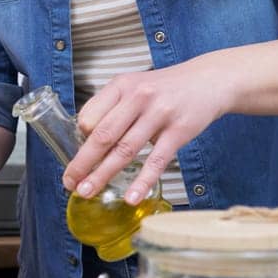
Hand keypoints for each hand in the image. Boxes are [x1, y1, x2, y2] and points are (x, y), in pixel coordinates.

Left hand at [66, 59, 234, 204]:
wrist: (208, 81)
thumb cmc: (166, 88)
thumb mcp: (134, 86)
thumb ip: (112, 108)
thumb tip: (87, 137)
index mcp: (121, 86)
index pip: (89, 115)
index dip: (79, 140)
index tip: (75, 158)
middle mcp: (138, 97)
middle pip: (103, 135)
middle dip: (82, 163)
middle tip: (69, 182)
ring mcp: (159, 114)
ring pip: (125, 150)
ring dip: (103, 174)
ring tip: (88, 191)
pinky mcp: (178, 131)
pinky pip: (156, 161)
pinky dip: (142, 181)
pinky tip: (131, 196)